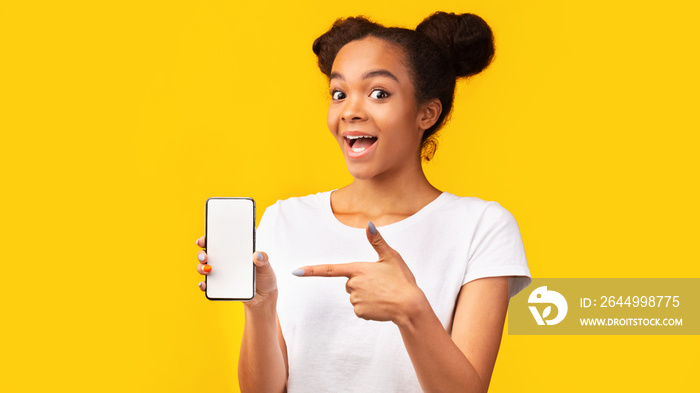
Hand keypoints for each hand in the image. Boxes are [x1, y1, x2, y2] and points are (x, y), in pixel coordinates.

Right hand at [195, 236, 277, 306]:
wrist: (264, 297)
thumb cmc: (264, 277)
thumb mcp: (266, 267)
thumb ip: (264, 260)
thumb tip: (258, 254)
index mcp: (234, 252)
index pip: (218, 241)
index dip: (208, 238)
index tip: (204, 239)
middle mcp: (224, 261)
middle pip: (206, 254)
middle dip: (201, 253)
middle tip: (205, 256)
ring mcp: (220, 274)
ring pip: (204, 268)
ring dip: (201, 268)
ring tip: (208, 269)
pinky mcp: (220, 287)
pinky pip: (208, 286)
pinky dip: (204, 285)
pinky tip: (204, 285)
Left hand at [292, 222, 426, 324]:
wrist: (410, 306)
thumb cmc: (402, 280)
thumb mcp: (391, 257)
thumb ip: (377, 241)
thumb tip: (369, 224)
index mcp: (358, 269)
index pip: (330, 269)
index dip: (312, 270)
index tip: (296, 271)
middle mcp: (353, 285)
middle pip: (349, 282)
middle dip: (362, 282)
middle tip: (380, 283)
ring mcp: (355, 300)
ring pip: (355, 295)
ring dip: (366, 295)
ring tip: (383, 294)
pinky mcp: (360, 312)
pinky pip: (359, 308)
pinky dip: (369, 306)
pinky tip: (381, 304)